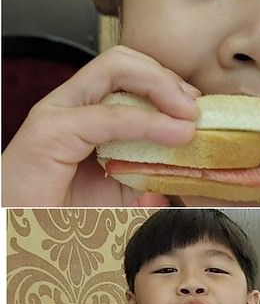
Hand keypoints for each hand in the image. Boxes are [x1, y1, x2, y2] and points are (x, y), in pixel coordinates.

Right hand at [2, 45, 199, 205]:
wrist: (16, 243)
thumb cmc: (60, 221)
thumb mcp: (120, 198)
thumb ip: (151, 183)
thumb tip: (185, 186)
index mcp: (87, 113)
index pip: (131, 74)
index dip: (169, 84)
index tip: (197, 111)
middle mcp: (71, 105)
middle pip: (125, 60)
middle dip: (167, 77)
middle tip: (196, 109)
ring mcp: (58, 114)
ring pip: (115, 68)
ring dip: (161, 86)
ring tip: (188, 115)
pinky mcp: (49, 134)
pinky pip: (108, 116)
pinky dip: (147, 122)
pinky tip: (173, 133)